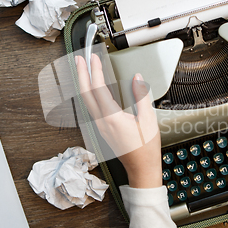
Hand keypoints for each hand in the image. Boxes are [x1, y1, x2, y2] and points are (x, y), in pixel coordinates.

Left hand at [76, 54, 161, 188]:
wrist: (141, 168)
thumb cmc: (145, 148)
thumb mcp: (148, 120)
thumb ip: (141, 97)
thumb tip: (137, 79)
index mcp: (112, 119)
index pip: (98, 90)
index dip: (95, 71)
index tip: (94, 58)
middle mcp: (101, 122)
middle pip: (85, 94)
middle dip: (81, 74)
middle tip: (79, 59)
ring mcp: (100, 127)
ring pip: (86, 101)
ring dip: (83, 83)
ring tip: (83, 70)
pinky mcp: (102, 129)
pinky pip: (91, 107)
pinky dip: (89, 93)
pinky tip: (92, 89)